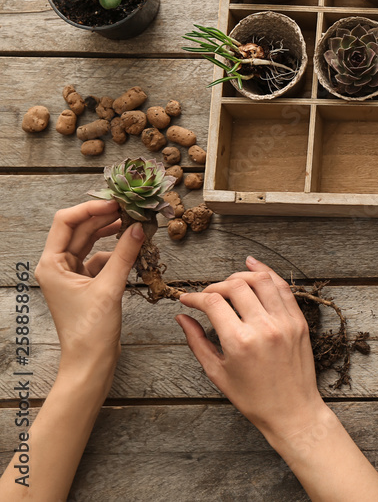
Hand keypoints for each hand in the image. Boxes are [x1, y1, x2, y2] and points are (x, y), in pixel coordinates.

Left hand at [35, 200, 143, 374]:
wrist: (90, 362)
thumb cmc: (90, 331)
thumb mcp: (109, 288)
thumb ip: (124, 254)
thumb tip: (139, 228)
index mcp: (51, 264)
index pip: (66, 222)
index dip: (90, 208)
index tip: (115, 203)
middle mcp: (57, 266)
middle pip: (80, 230)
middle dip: (104, 218)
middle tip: (131, 208)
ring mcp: (71, 275)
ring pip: (91, 243)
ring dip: (111, 232)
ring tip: (134, 223)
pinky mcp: (86, 284)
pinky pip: (100, 258)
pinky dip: (116, 251)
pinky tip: (132, 248)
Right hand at [175, 257, 325, 439]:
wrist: (292, 410)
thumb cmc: (253, 397)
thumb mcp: (217, 372)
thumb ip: (197, 341)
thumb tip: (181, 317)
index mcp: (240, 342)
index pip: (213, 302)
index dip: (195, 297)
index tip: (187, 299)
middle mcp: (264, 327)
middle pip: (236, 287)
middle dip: (215, 286)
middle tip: (207, 295)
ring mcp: (285, 322)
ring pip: (262, 280)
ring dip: (241, 276)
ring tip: (229, 282)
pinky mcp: (299, 321)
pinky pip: (284, 288)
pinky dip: (268, 274)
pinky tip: (254, 268)